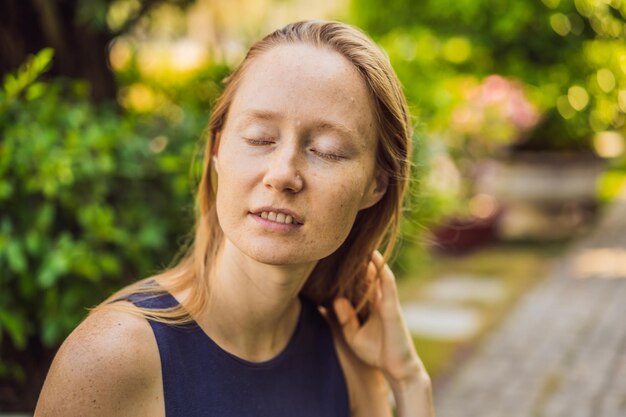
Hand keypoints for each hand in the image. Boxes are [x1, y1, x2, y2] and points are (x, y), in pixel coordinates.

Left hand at [332, 251, 426, 385]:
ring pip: (379, 276)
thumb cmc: (377, 352)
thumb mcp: (353, 336)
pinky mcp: (392, 309)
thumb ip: (344, 319)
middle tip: (348, 243)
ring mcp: (387, 303)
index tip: (338, 255)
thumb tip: (335, 300)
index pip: (360, 283)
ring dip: (373, 260)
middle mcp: (379, 301)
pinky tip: (376, 261)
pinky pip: (388, 287)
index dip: (352, 270)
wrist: (397, 369)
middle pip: (369, 275)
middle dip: (361, 260)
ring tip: (363, 243)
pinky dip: (382, 272)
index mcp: (370, 306)